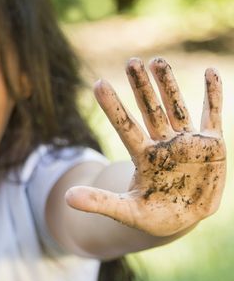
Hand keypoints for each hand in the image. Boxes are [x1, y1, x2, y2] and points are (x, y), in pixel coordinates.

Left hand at [66, 57, 225, 235]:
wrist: (184, 219)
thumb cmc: (153, 215)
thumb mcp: (126, 211)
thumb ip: (100, 203)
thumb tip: (66, 198)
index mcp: (143, 157)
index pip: (125, 127)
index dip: (113, 107)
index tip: (98, 83)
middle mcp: (163, 144)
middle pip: (150, 111)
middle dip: (141, 87)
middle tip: (131, 62)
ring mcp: (186, 142)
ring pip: (177, 108)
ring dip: (169, 85)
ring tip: (158, 61)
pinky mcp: (211, 145)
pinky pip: (212, 115)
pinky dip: (213, 95)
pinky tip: (211, 72)